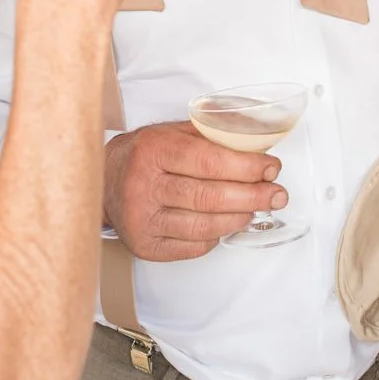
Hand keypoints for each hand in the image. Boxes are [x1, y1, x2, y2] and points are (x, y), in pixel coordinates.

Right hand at [103, 121, 288, 260]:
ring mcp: (142, 219)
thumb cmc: (145, 155)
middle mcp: (144, 186)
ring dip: (239, 217)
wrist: (102, 181)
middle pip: (210, 197)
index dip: (247, 167)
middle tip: (277, 195)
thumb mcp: (174, 132)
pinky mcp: (144, 245)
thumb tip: (259, 140)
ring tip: (255, 208)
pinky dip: (216, 236)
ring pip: (204, 226)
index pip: (209, 161)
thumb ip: (214, 134)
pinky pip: (193, 247)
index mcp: (153, 151)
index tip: (271, 169)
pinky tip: (225, 223)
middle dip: (253, 196)